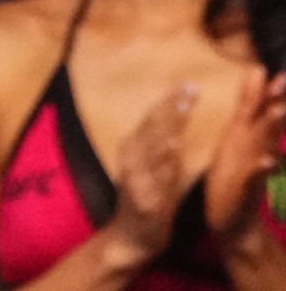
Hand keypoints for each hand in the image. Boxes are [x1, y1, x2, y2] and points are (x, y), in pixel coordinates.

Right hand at [109, 84, 199, 262]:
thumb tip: (171, 119)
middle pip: (153, 127)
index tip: (186, 84)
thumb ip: (154, 145)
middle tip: (189, 87)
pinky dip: (164, 159)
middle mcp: (132, 160)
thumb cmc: (144, 199)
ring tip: (182, 106)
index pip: (151, 119)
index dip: (168, 101)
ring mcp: (138, 178)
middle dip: (171, 106)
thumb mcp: (146, 167)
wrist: (132, 237)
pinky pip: (157, 175)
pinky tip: (174, 146)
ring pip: (154, 146)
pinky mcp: (146, 198)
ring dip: (168, 125)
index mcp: (132, 150)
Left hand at [206, 65, 285, 246]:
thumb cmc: (235, 170)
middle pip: (270, 120)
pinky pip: (255, 177)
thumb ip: (249, 102)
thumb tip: (257, 70)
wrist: (231, 216)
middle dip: (277, 101)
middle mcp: (256, 146)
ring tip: (278, 111)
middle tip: (284, 81)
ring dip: (272, 128)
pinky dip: (261, 168)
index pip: (261, 106)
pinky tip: (267, 162)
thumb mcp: (239, 131)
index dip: (267, 89)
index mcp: (249, 132)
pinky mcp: (248, 188)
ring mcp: (254, 167)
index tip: (265, 68)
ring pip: (266, 143)